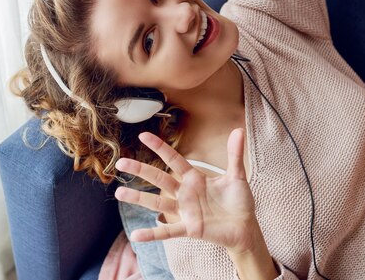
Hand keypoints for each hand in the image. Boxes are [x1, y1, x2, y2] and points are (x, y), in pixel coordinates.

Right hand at [115, 129, 259, 253]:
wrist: (246, 228)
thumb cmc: (239, 202)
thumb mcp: (237, 176)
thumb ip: (234, 154)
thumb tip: (238, 130)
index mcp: (195, 178)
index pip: (173, 159)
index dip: (159, 147)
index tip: (143, 135)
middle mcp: (185, 193)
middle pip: (159, 178)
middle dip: (140, 170)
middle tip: (120, 162)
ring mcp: (185, 211)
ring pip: (157, 203)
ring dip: (138, 198)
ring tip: (118, 193)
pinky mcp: (190, 228)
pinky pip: (168, 231)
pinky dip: (152, 234)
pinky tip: (136, 235)